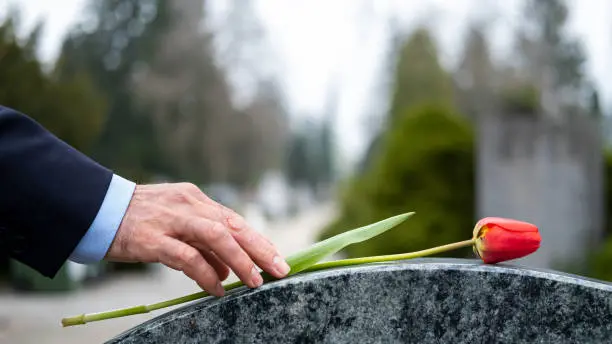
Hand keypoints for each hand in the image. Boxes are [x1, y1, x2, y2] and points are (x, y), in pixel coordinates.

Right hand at [105, 183, 290, 296]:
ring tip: (254, 281)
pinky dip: (206, 274)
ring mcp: (171, 220)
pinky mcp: (153, 239)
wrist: (96, 209)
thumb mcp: (175, 222)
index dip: (258, 239)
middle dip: (260, 248)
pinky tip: (217, 288)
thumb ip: (203, 243)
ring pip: (216, 237)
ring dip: (240, 260)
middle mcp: (188, 205)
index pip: (234, 220)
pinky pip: (187, 257)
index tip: (277, 257)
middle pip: (233, 225)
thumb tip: (228, 270)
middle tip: (280, 269)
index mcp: (196, 199)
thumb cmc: (139, 219)